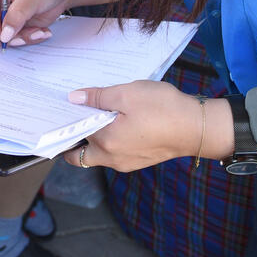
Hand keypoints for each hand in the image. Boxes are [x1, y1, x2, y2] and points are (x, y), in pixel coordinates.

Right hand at [0, 0, 70, 46]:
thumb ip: (16, 16)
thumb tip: (4, 35)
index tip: (1, 32)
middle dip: (4, 35)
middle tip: (21, 38)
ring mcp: (0, 14)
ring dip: (19, 38)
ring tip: (38, 31)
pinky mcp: (11, 25)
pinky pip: (12, 39)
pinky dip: (26, 39)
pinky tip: (40, 31)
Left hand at [65, 82, 226, 172]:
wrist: (197, 127)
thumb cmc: (163, 109)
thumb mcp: (126, 94)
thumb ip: (97, 97)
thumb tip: (74, 99)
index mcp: (105, 144)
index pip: (73, 139)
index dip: (65, 124)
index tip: (59, 111)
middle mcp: (112, 159)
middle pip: (81, 154)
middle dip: (75, 137)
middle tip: (75, 114)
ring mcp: (126, 162)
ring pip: (100, 152)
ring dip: (95, 135)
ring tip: (98, 111)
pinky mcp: (139, 160)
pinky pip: (116, 151)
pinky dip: (111, 138)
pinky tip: (119, 119)